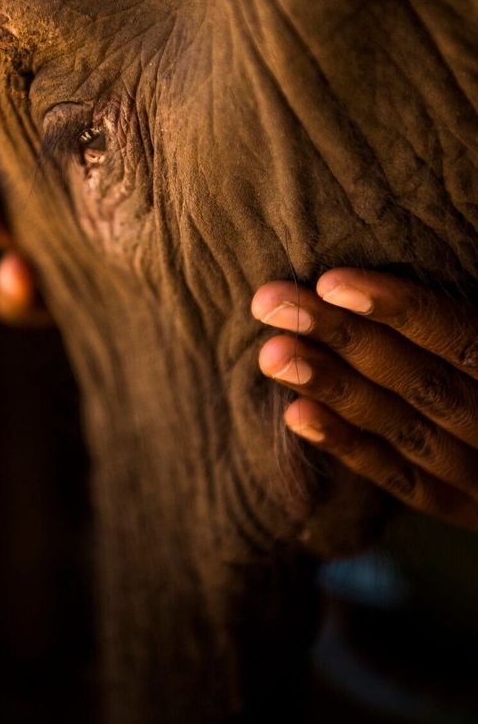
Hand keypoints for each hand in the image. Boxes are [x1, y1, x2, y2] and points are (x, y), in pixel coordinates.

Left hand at [251, 269, 477, 529]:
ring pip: (402, 430)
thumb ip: (465, 313)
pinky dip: (348, 448)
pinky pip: (402, 480)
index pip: (461, 340)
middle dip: (340, 338)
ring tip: (269, 352)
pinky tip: (295, 415)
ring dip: (330, 389)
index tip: (330, 279)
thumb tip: (460, 222)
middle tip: (270, 301)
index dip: (400, 310)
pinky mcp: (462, 506)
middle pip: (419, 382)